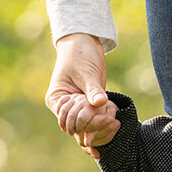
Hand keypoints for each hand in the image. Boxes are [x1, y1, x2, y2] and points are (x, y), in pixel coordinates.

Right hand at [48, 33, 118, 156]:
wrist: (84, 43)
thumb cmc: (80, 55)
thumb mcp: (86, 72)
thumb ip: (93, 89)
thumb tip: (100, 102)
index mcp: (57, 100)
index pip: (70, 121)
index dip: (87, 121)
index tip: (106, 116)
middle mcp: (65, 107)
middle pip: (78, 128)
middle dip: (95, 125)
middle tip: (113, 119)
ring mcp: (77, 107)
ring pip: (87, 127)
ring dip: (101, 125)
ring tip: (115, 120)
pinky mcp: (89, 105)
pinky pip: (95, 120)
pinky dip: (104, 120)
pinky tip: (114, 118)